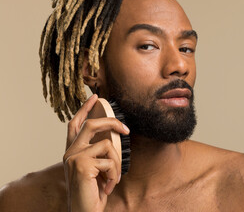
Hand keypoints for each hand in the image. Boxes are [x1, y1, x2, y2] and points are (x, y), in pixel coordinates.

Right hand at [63, 94, 129, 211]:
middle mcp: (70, 152)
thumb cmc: (91, 192)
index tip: (96, 97)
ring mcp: (74, 158)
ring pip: (107, 145)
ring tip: (112, 180)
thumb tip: (113, 137)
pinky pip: (110, 161)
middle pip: (91, 125)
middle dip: (112, 122)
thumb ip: (98, 153)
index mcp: (71, 151)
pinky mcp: (82, 166)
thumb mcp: (95, 169)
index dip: (85, 109)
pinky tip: (107, 187)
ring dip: (117, 164)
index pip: (75, 124)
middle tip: (126, 130)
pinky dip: (115, 174)